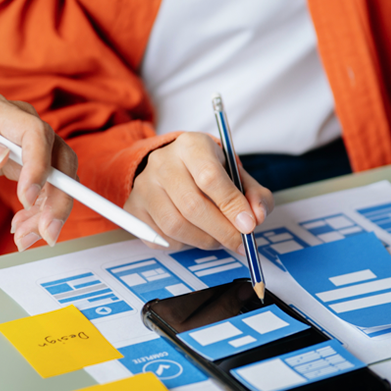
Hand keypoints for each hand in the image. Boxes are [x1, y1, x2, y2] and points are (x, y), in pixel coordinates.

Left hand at [0, 76, 75, 246]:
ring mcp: (18, 142)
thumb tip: (0, 157)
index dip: (38, 166)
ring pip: (55, 174)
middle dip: (58, 196)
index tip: (27, 198)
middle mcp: (15, 122)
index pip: (33, 133)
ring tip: (25, 237)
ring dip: (48, 209)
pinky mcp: (16, 159)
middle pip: (56, 156)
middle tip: (46, 232)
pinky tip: (21, 225)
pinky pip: (41, 184)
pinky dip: (37, 209)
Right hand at [125, 132, 272, 250]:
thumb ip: (254, 194)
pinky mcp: (134, 208)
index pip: (210, 177)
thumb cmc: (209, 171)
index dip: (231, 205)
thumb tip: (256, 217)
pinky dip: (185, 244)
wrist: (172, 167)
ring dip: (204, 241)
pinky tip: (196, 235)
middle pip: (192, 206)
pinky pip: (162, 238)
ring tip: (218, 239)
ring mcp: (144, 186)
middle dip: (221, 231)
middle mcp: (162, 163)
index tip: (249, 225)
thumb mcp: (236, 174)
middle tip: (239, 243)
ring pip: (175, 226)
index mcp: (191, 146)